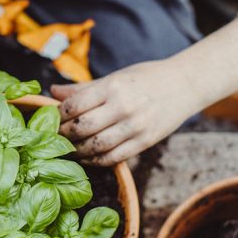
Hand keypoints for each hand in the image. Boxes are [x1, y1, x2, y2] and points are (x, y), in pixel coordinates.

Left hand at [50, 60, 202, 165]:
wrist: (184, 85)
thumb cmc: (146, 77)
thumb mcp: (115, 77)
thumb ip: (83, 88)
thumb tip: (52, 93)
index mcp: (112, 86)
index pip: (74, 105)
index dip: (58, 116)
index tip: (52, 119)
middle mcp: (123, 106)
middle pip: (82, 128)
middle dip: (64, 135)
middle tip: (56, 137)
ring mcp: (135, 126)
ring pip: (96, 146)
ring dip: (78, 151)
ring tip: (70, 148)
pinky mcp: (145, 142)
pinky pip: (114, 158)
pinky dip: (96, 161)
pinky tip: (88, 157)